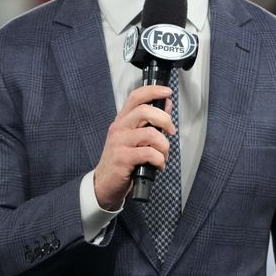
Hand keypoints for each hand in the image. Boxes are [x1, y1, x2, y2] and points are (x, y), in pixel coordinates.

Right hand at [93, 85, 174, 210]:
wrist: (104, 184)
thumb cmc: (122, 161)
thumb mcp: (134, 138)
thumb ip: (149, 122)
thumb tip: (166, 105)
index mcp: (122, 121)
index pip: (136, 97)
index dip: (153, 91)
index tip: (167, 92)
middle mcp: (119, 128)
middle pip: (144, 111)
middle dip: (165, 120)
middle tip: (171, 132)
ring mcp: (120, 143)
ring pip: (150, 134)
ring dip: (164, 146)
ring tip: (163, 155)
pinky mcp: (123, 159)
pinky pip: (149, 153)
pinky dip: (160, 160)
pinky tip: (158, 165)